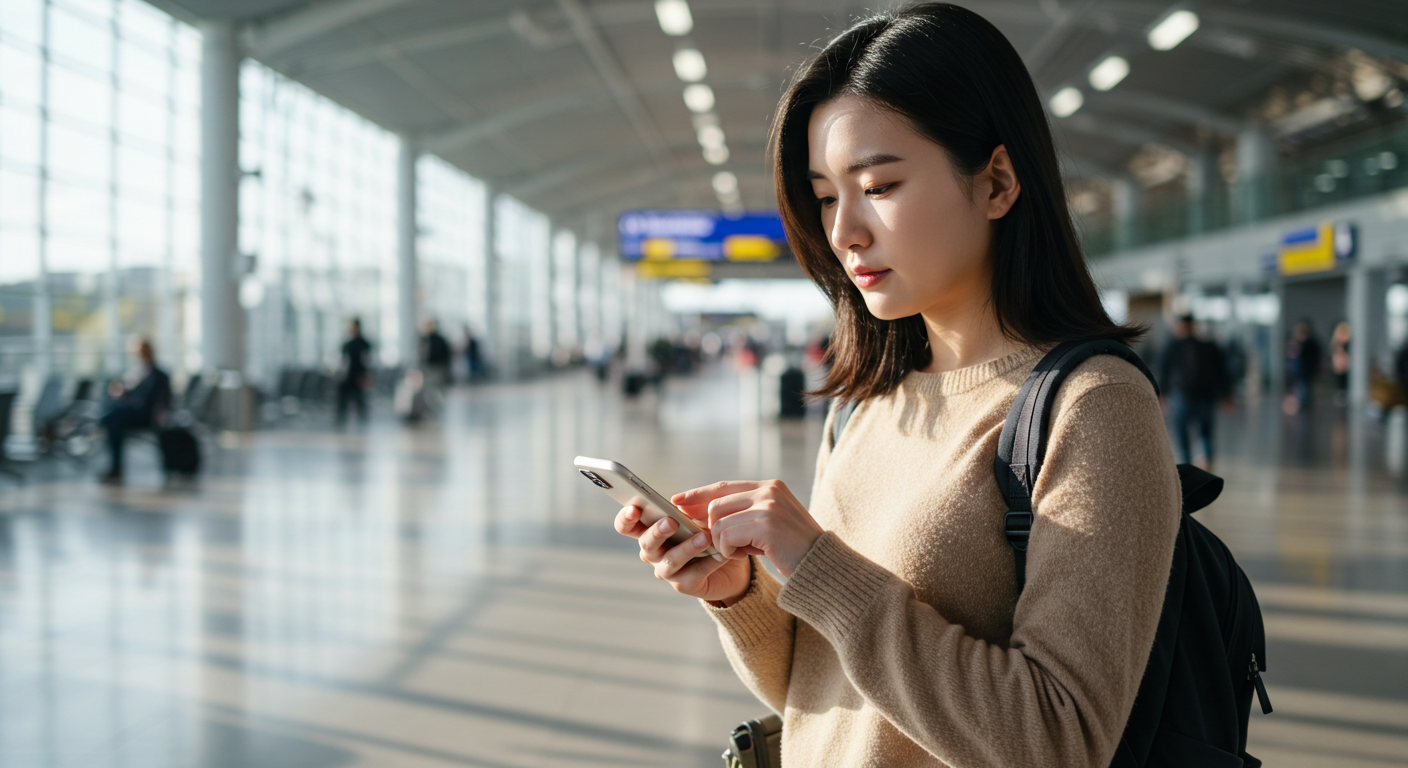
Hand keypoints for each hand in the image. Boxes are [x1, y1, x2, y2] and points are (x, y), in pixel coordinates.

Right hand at [614, 505, 751, 604]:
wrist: (732, 560)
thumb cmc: (709, 531)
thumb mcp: (700, 513)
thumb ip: (689, 506)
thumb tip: (678, 501)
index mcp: (650, 530)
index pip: (627, 525)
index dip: (626, 518)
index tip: (634, 509)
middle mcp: (653, 552)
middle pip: (645, 543)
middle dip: (657, 532)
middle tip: (671, 522)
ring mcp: (666, 570)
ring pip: (670, 560)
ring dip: (686, 548)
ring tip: (704, 537)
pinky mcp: (684, 585)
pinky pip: (693, 573)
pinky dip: (708, 562)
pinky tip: (720, 553)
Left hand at [672, 480, 823, 577]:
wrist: (822, 568)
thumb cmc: (793, 550)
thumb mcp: (767, 525)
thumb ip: (742, 515)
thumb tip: (703, 515)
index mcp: (770, 486)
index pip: (724, 486)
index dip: (698, 494)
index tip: (677, 500)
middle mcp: (769, 490)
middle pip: (715, 504)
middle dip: (712, 528)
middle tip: (725, 546)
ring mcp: (768, 505)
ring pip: (717, 521)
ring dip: (722, 543)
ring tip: (740, 551)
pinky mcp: (765, 524)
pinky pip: (725, 536)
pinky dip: (729, 550)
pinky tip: (745, 555)